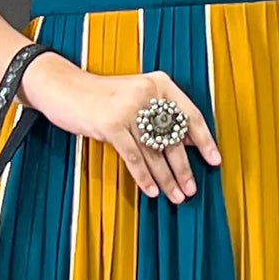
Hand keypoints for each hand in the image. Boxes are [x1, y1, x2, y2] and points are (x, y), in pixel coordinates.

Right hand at [20, 53, 219, 204]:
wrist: (63, 87)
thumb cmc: (101, 96)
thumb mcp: (135, 97)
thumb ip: (161, 114)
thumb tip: (189, 142)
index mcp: (159, 83)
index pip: (190, 115)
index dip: (204, 141)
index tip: (214, 161)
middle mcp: (147, 93)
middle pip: (173, 138)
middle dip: (184, 168)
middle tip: (191, 189)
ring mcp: (129, 108)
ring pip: (155, 152)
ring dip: (167, 178)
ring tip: (176, 196)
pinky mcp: (111, 124)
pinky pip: (134, 157)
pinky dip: (144, 177)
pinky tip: (151, 191)